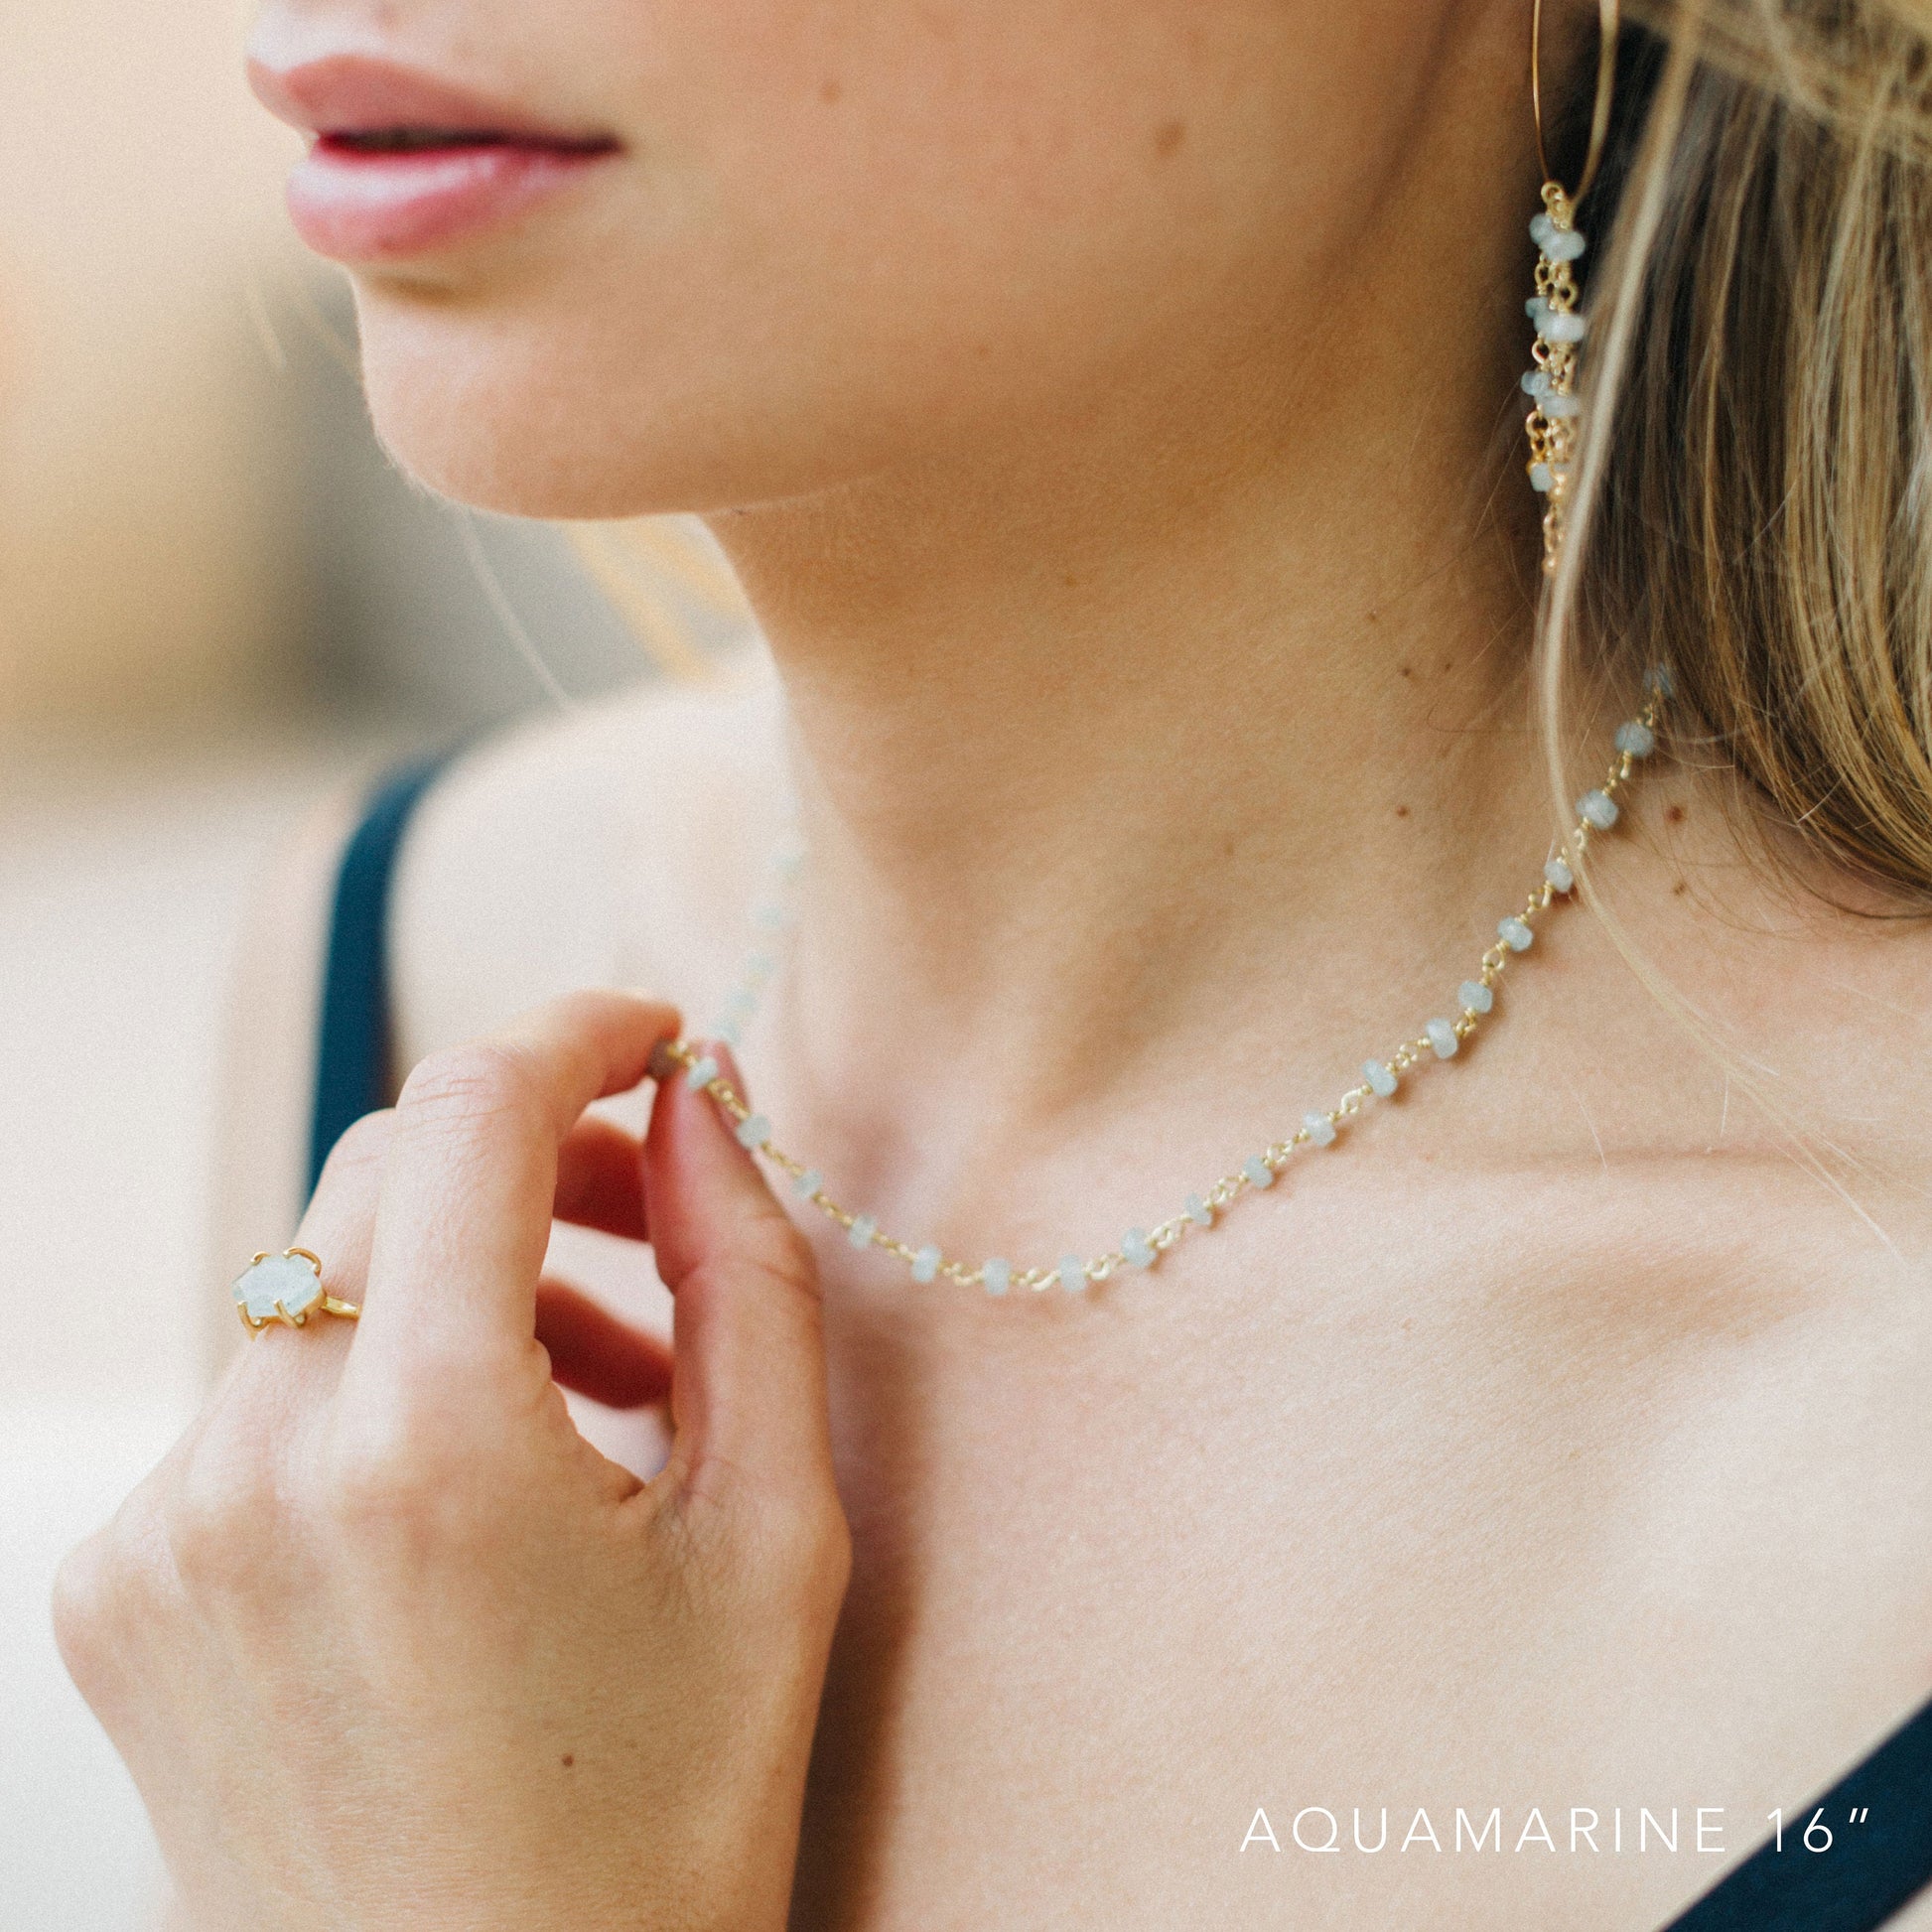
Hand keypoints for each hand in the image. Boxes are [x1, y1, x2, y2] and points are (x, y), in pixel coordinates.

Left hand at [54, 991, 850, 1931]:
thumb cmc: (666, 1817)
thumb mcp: (772, 1533)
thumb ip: (745, 1280)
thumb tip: (704, 1108)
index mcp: (422, 1451)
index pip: (471, 1110)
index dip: (575, 1029)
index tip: (655, 1034)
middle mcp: (249, 1472)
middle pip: (385, 1170)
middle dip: (533, 1155)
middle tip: (654, 1221)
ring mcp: (158, 1535)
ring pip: (318, 1277)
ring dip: (462, 1279)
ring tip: (596, 1388)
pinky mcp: (120, 1591)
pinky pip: (257, 1394)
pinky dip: (374, 1384)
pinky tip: (476, 1493)